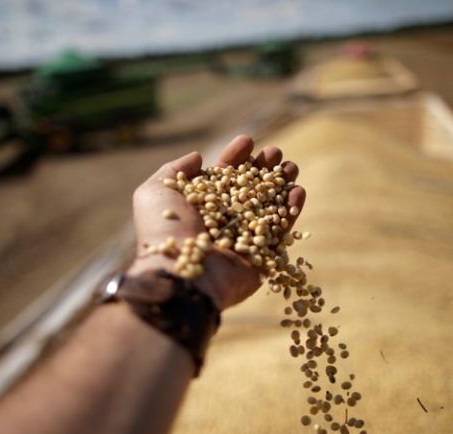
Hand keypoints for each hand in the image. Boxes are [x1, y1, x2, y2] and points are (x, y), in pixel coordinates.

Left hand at [128, 135, 305, 309]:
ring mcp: (243, 240)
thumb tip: (197, 157)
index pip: (222, 177)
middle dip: (263, 168)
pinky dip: (291, 211)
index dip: (235, 157)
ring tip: (291, 166)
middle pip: (249, 190)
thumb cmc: (165, 231)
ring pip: (268, 208)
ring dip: (281, 185)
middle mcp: (223, 222)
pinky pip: (280, 232)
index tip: (247, 140)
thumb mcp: (154, 192)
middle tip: (275, 152)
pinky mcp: (262, 259)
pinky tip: (298, 191)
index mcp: (200, 207)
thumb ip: (174, 170)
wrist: (179, 274)